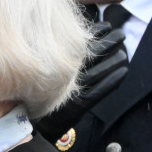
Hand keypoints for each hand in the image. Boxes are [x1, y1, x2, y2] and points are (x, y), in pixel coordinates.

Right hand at [34, 22, 127, 141]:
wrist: (28, 125)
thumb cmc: (32, 95)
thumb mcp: (39, 70)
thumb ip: (52, 55)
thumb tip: (70, 37)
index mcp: (56, 65)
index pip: (81, 45)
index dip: (96, 34)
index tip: (106, 25)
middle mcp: (65, 76)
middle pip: (92, 56)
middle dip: (108, 43)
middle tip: (120, 33)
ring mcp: (73, 91)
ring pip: (99, 72)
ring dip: (114, 61)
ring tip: (124, 51)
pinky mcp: (79, 106)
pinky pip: (100, 92)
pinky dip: (112, 81)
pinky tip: (123, 72)